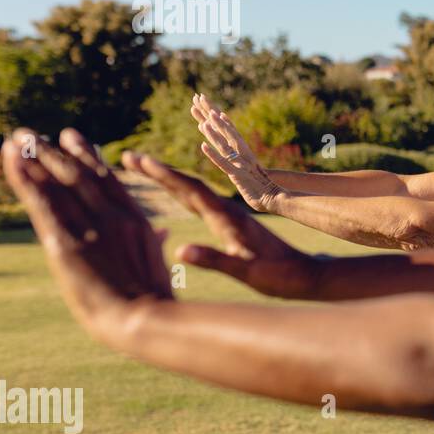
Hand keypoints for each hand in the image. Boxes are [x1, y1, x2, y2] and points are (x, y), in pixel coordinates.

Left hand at [1, 128, 172, 345]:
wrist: (144, 319)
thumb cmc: (153, 300)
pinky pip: (42, 203)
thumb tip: (161, 231)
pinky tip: (12, 160)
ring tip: (17, 139)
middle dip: (53, 151)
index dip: (86, 155)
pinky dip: (25, 179)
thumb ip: (152, 242)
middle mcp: (113, 216)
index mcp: (135, 220)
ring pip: (58, 183)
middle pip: (78, 174)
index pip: (106, 179)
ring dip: (34, 158)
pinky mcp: (67, 243)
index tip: (71, 137)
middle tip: (31, 134)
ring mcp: (91, 227)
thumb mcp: (156, 265)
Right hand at [122, 151, 321, 299]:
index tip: (140, 160)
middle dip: (157, 171)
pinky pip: (201, 202)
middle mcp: (227, 212)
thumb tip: (180, 252)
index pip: (191, 190)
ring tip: (142, 166)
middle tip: (128, 157)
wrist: (306, 275)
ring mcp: (229, 216)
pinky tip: (176, 191)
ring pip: (193, 191)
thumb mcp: (245, 271)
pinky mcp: (232, 223)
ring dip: (168, 178)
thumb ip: (215, 260)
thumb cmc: (278, 276)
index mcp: (227, 218)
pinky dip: (183, 192)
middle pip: (187, 184)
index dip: (164, 175)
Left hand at [189, 93, 282, 211]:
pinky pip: (223, 162)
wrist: (275, 198)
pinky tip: (203, 146)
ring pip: (224, 145)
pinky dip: (213, 154)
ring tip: (203, 120)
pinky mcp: (237, 175)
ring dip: (213, 133)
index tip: (214, 110)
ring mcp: (240, 163)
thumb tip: (245, 164)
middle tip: (203, 102)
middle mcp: (243, 154)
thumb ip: (247, 167)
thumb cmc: (264, 189)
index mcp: (246, 154)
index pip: (232, 134)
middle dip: (214, 117)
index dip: (222, 122)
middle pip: (226, 132)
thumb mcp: (253, 174)